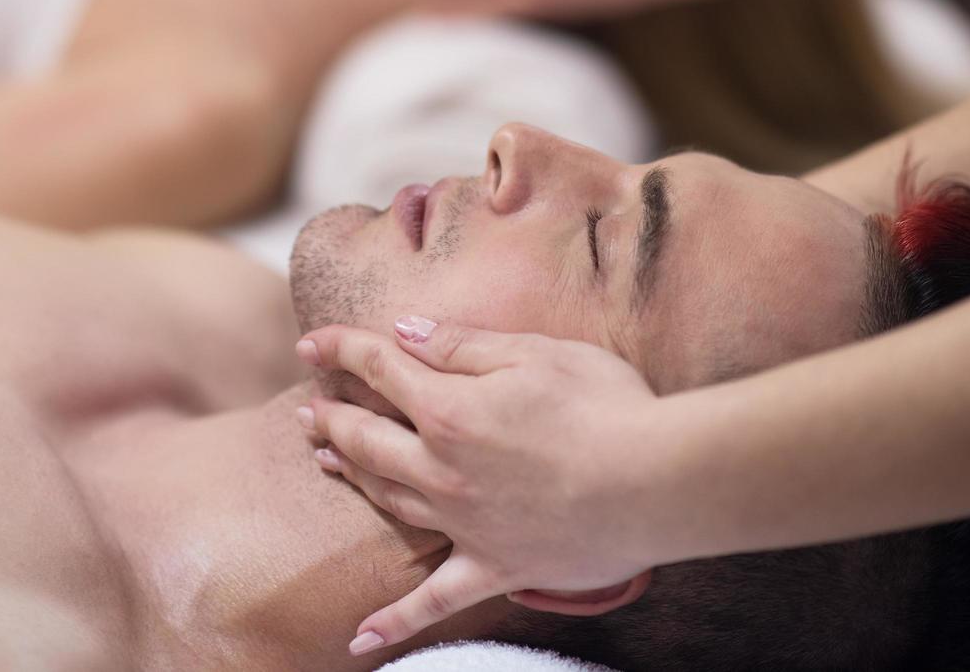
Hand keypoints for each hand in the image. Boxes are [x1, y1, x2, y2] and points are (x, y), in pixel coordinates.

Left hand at [295, 317, 680, 653]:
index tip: (312, 343)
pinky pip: (433, 602)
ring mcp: (463, 524)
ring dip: (351, 478)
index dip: (340, 349)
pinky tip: (358, 639)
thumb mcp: (534, 352)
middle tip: (310, 408)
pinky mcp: (494, 568)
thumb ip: (461, 345)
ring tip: (326, 460)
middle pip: (367, 439)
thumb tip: (403, 331)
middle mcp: (442, 469)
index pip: (378, 368)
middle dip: (332, 416)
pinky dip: (393, 622)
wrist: (658, 483)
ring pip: (386, 501)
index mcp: (449, 409)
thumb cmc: (606, 406)